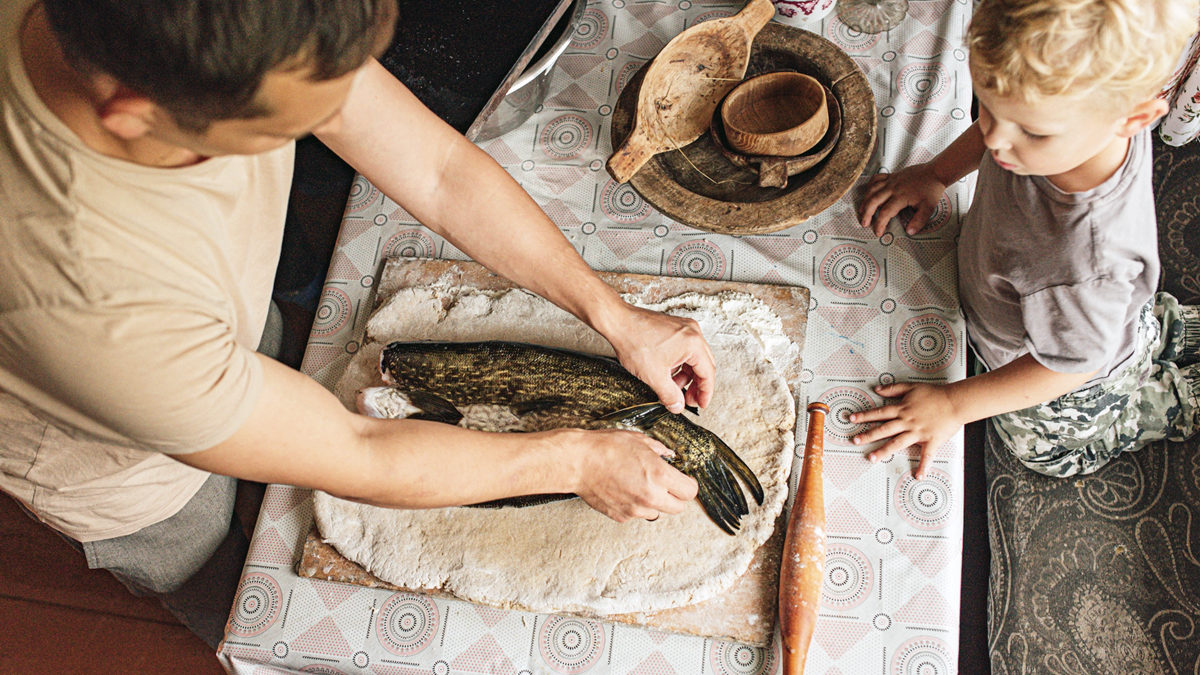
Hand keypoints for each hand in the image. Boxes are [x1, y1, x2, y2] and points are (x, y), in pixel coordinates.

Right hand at [553, 428, 698, 521]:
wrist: (578, 462)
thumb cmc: (605, 447)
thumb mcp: (639, 440)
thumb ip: (659, 450)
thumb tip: (669, 456)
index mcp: (659, 475)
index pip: (689, 492)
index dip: (688, 484)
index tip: (683, 480)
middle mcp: (650, 496)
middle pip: (678, 508)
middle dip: (675, 497)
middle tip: (666, 485)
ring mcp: (635, 509)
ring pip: (657, 512)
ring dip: (655, 502)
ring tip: (639, 485)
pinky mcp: (621, 516)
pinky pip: (637, 514)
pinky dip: (635, 505)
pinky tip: (624, 490)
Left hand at [601, 303, 715, 412]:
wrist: (617, 321)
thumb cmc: (633, 341)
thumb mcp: (654, 376)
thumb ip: (670, 395)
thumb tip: (677, 406)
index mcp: (693, 343)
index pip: (708, 373)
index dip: (705, 393)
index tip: (700, 404)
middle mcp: (692, 332)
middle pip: (704, 365)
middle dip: (696, 385)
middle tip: (688, 400)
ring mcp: (684, 328)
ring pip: (693, 358)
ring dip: (686, 375)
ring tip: (673, 388)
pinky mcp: (675, 327)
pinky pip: (684, 349)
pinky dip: (679, 364)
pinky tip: (668, 373)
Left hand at [849, 382, 961, 477]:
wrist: (955, 401)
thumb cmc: (935, 394)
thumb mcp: (912, 387)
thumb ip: (893, 389)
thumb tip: (877, 389)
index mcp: (902, 409)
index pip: (880, 413)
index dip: (865, 415)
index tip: (852, 419)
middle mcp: (907, 422)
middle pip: (884, 429)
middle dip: (868, 435)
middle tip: (855, 441)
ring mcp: (918, 432)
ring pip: (897, 443)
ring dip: (884, 451)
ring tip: (872, 458)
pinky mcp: (931, 440)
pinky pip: (926, 455)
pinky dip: (923, 466)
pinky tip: (918, 476)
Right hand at [858, 163, 947, 236]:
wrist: (935, 172)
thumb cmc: (931, 189)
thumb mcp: (928, 207)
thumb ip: (919, 221)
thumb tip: (910, 232)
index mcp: (901, 197)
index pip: (886, 213)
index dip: (880, 224)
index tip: (878, 232)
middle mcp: (893, 188)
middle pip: (873, 201)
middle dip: (866, 213)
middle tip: (864, 223)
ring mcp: (891, 180)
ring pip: (872, 190)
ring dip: (865, 201)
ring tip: (861, 211)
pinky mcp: (892, 175)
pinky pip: (876, 178)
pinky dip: (870, 185)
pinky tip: (868, 192)